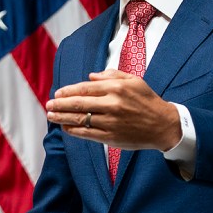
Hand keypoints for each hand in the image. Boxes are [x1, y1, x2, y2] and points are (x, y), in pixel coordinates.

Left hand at [46, 69, 181, 149]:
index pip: (85, 88)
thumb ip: (111, 75)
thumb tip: (90, 77)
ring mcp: (111, 122)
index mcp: (116, 88)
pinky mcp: (111, 137)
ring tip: (51, 116)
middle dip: (60, 104)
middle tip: (48, 105)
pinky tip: (66, 127)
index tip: (57, 93)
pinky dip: (74, 131)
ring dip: (62, 118)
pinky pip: (88, 134)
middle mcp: (112, 104)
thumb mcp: (134, 81)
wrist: (163, 125)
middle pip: (79, 104)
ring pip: (81, 119)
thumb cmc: (147, 100)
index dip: (68, 91)